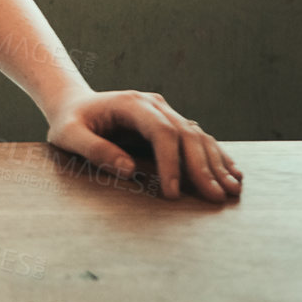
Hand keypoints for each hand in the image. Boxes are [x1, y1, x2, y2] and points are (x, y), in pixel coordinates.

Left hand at [45, 89, 242, 201]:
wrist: (73, 104)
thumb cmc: (68, 121)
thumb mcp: (68, 135)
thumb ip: (94, 150)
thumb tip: (129, 171)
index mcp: (130, 104)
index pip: (161, 131)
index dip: (171, 162)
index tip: (174, 193)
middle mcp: (153, 105)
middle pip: (185, 134)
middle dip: (202, 167)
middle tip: (216, 197)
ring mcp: (164, 112)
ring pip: (197, 136)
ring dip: (216, 163)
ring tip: (232, 189)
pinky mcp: (169, 123)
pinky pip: (197, 138)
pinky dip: (216, 156)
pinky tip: (232, 173)